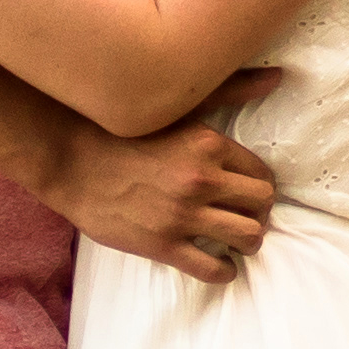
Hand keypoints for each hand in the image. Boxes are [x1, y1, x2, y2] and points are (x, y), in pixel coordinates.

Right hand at [42, 108, 277, 279]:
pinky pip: (212, 269)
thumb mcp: (178, 107)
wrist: (72, 162)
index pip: (262, 174)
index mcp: (209, 145)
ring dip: (248, 242)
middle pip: (262, 206)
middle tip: (247, 216)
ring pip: (247, 238)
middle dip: (260, 213)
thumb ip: (230, 91)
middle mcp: (201, 181)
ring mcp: (182, 216)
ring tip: (237, 241)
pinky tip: (219, 264)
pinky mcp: (162, 245)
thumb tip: (277, 76)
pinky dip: (224, 271)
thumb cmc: (124, 132)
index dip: (261, 187)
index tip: (251, 193)